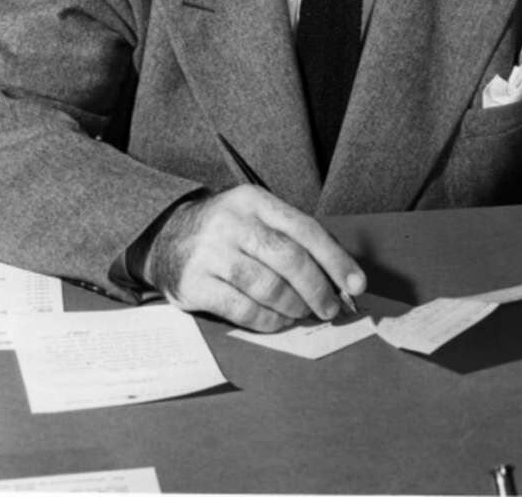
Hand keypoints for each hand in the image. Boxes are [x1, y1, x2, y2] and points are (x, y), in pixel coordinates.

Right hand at [138, 186, 365, 331]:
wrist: (165, 237)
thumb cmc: (228, 232)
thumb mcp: (257, 217)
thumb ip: (294, 238)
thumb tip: (340, 275)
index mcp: (255, 201)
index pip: (305, 229)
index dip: (335, 259)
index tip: (356, 284)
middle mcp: (233, 222)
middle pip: (289, 259)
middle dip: (318, 289)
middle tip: (330, 308)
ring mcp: (212, 253)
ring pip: (268, 287)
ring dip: (294, 306)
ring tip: (302, 313)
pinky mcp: (195, 284)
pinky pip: (242, 309)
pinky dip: (268, 321)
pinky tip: (278, 321)